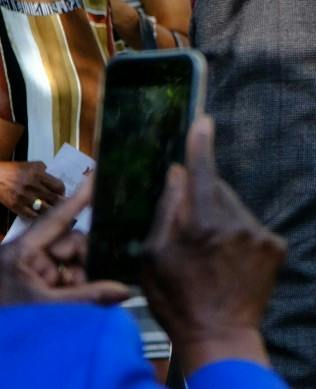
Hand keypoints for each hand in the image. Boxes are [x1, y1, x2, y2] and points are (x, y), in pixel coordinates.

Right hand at [0, 159, 65, 219]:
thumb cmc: (12, 170)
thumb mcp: (31, 165)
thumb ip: (44, 170)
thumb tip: (55, 178)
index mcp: (38, 175)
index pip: (58, 186)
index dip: (62, 191)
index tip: (62, 192)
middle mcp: (32, 186)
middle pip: (53, 198)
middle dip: (59, 202)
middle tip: (61, 203)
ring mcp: (24, 198)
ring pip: (44, 209)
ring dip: (51, 210)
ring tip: (54, 210)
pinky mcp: (16, 206)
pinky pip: (31, 215)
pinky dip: (38, 216)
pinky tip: (41, 215)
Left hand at [0, 178, 128, 305]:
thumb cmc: (7, 318)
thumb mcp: (45, 307)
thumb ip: (87, 297)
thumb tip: (125, 290)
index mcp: (23, 251)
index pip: (58, 218)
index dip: (80, 197)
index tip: (98, 175)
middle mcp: (29, 254)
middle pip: (73, 243)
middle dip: (84, 262)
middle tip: (86, 283)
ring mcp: (34, 269)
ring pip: (74, 262)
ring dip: (81, 279)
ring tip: (74, 299)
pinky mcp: (38, 284)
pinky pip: (68, 277)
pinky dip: (76, 287)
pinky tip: (75, 300)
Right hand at [140, 117, 285, 372]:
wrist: (220, 334)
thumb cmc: (177, 300)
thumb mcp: (154, 258)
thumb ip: (166, 213)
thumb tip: (178, 175)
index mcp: (202, 224)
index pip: (203, 173)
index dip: (202, 144)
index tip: (203, 120)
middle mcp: (236, 223)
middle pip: (218, 190)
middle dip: (203, 197)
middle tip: (190, 225)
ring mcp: (260, 234)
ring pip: (236, 209)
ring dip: (222, 218)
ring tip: (210, 255)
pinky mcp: (277, 246)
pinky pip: (253, 229)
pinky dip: (241, 236)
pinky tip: (231, 262)